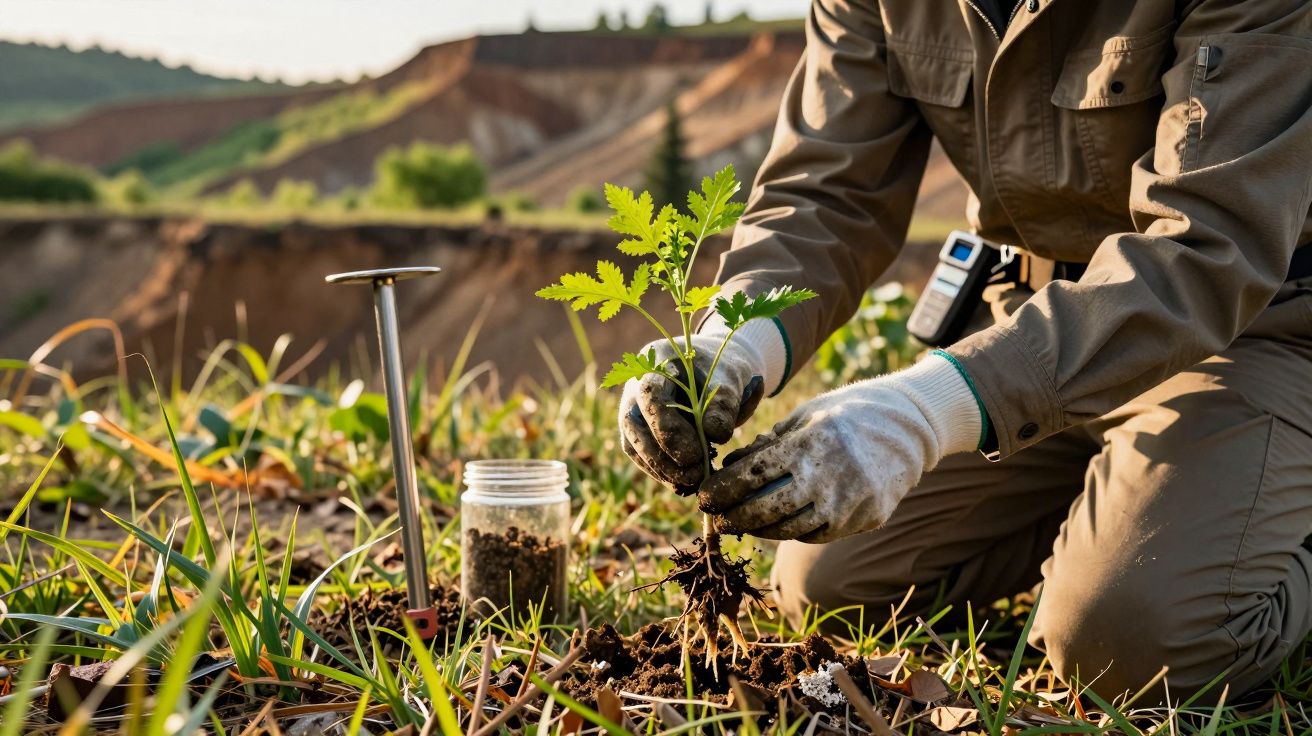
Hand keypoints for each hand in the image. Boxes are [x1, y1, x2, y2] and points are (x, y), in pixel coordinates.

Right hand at [619, 331, 766, 489]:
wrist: (719, 375)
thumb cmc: (725, 371)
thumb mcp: (731, 378)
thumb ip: (724, 401)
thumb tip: (713, 435)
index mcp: (656, 360)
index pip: (650, 393)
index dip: (669, 427)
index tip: (698, 452)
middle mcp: (636, 384)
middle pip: (633, 423)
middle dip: (663, 454)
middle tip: (696, 474)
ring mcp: (634, 409)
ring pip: (633, 444)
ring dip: (661, 469)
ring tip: (693, 483)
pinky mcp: (640, 433)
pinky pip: (642, 456)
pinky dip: (662, 473)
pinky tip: (685, 486)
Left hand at [698, 353, 983, 542]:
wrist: (910, 428)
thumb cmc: (846, 415)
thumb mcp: (805, 417)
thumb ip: (768, 445)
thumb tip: (728, 468)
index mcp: (810, 444)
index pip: (753, 475)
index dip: (723, 489)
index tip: (704, 496)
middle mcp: (829, 479)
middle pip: (766, 510)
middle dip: (735, 517)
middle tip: (716, 518)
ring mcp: (850, 505)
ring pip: (790, 530)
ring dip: (759, 530)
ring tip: (741, 523)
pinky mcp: (865, 520)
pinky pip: (817, 534)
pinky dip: (792, 531)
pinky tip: (776, 524)